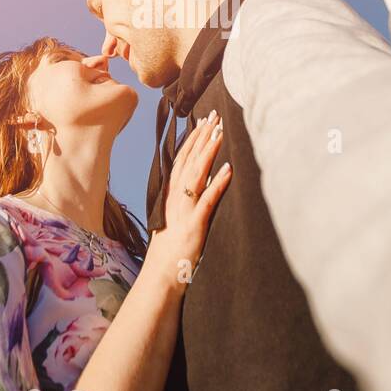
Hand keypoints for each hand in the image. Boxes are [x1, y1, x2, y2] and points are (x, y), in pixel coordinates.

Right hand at [147, 110, 231, 286]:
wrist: (161, 274)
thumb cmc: (171, 247)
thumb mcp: (175, 217)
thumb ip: (185, 198)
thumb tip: (199, 181)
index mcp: (171, 194)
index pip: (183, 159)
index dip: (194, 138)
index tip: (204, 120)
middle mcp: (176, 197)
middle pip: (189, 160)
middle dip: (202, 136)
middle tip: (215, 116)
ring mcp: (184, 209)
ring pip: (197, 174)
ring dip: (209, 152)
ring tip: (220, 133)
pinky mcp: (195, 224)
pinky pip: (208, 200)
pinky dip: (218, 183)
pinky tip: (228, 169)